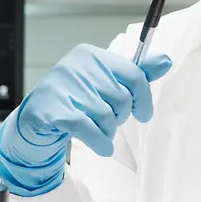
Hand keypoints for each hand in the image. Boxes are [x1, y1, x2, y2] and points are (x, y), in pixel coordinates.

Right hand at [0, 44, 171, 195]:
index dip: (143, 98)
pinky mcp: (50, 110)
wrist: (35, 122)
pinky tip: (101, 146)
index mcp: (91, 55)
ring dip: (108, 132)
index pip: (133, 74)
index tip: (143, 113)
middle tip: (109, 122)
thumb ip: (135, 73)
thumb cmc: (74, 101)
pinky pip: (87, 129)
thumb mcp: (105, 83)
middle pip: (121, 98)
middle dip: (120, 117)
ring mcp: (61, 86)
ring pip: (105, 116)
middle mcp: (75, 66)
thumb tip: (165, 60)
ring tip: (100, 133)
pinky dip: (99, 142)